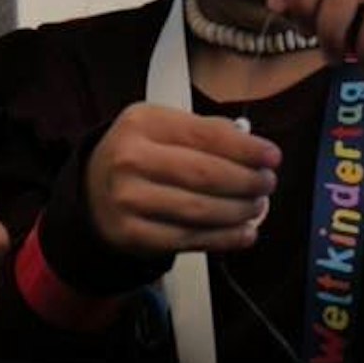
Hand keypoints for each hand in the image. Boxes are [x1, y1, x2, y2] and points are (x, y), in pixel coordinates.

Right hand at [85, 104, 279, 256]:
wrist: (91, 193)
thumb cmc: (137, 156)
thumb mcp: (160, 127)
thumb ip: (204, 130)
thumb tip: (252, 143)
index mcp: (142, 123)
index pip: (206, 134)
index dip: (246, 148)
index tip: (272, 157)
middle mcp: (130, 159)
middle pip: (207, 174)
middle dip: (248, 181)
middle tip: (267, 183)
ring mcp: (129, 200)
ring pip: (202, 210)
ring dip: (241, 211)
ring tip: (256, 205)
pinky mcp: (133, 235)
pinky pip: (190, 239)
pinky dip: (225, 238)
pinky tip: (244, 232)